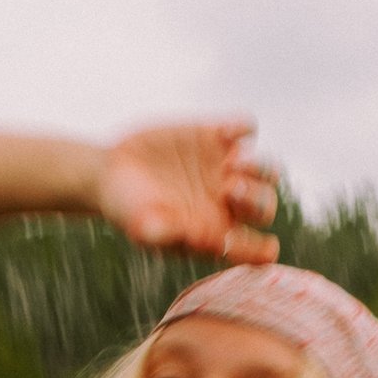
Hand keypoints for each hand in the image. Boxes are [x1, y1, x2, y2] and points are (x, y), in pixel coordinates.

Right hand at [94, 121, 279, 262]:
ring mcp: (225, 169)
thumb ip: (165, 234)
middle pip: (265, 206)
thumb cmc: (127, 209)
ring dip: (258, 168)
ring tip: (231, 164)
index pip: (254, 248)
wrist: (110, 172)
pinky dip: (241, 128)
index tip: (263, 245)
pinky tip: (221, 134)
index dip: (262, 248)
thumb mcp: (141, 226)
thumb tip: (192, 237)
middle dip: (256, 200)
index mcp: (217, 233)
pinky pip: (246, 129)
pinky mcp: (215, 137)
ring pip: (267, 171)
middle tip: (230, 189)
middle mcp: (228, 204)